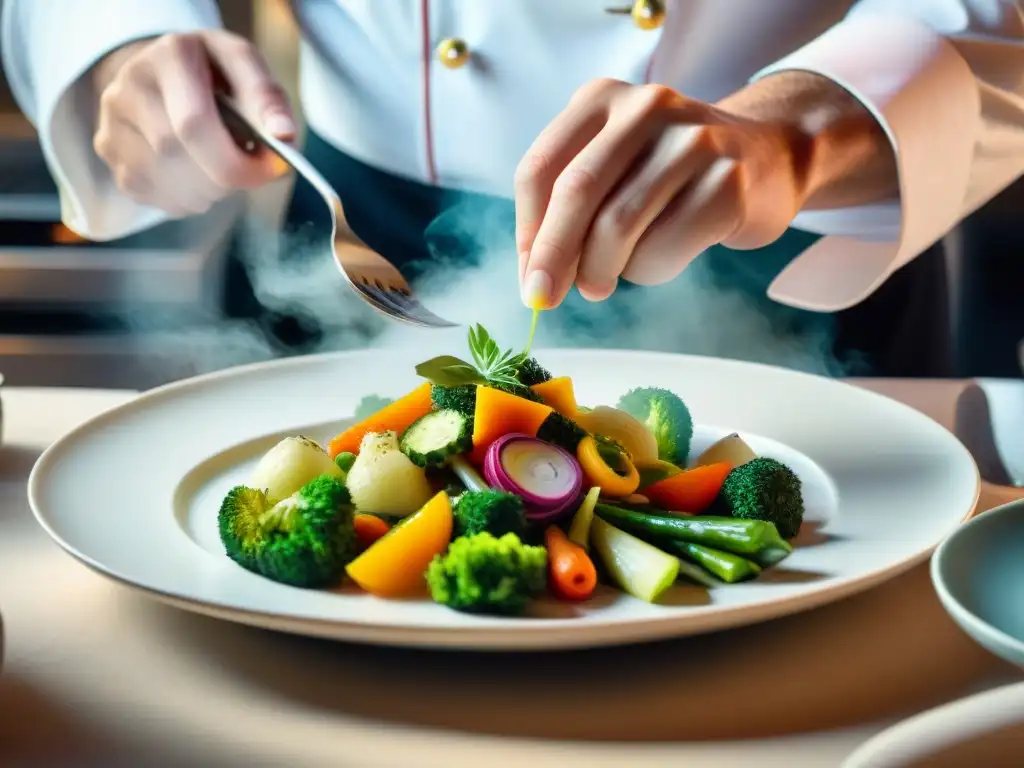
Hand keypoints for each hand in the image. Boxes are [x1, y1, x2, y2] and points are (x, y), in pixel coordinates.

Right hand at [91, 30, 294, 216]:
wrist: (166, 72)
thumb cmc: (214, 74)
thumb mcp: (246, 70)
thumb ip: (267, 99)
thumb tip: (283, 137)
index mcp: (171, 56)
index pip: (193, 122)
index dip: (235, 160)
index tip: (268, 171)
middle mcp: (130, 84)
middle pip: (174, 154)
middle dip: (222, 178)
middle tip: (247, 175)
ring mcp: (112, 119)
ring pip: (161, 181)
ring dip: (205, 193)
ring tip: (222, 173)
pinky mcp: (108, 150)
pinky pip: (149, 194)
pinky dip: (184, 200)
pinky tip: (198, 180)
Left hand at [514, 77, 816, 308]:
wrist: (768, 158)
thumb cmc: (671, 175)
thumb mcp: (613, 168)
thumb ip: (569, 209)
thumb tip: (536, 273)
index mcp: (601, 99)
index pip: (540, 169)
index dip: (527, 230)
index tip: (528, 275)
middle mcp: (645, 108)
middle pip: (576, 192)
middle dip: (553, 255)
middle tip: (542, 298)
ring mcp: (692, 140)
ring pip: (619, 224)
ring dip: (600, 270)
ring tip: (601, 283)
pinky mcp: (727, 181)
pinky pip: (666, 246)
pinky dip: (649, 271)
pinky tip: (657, 261)